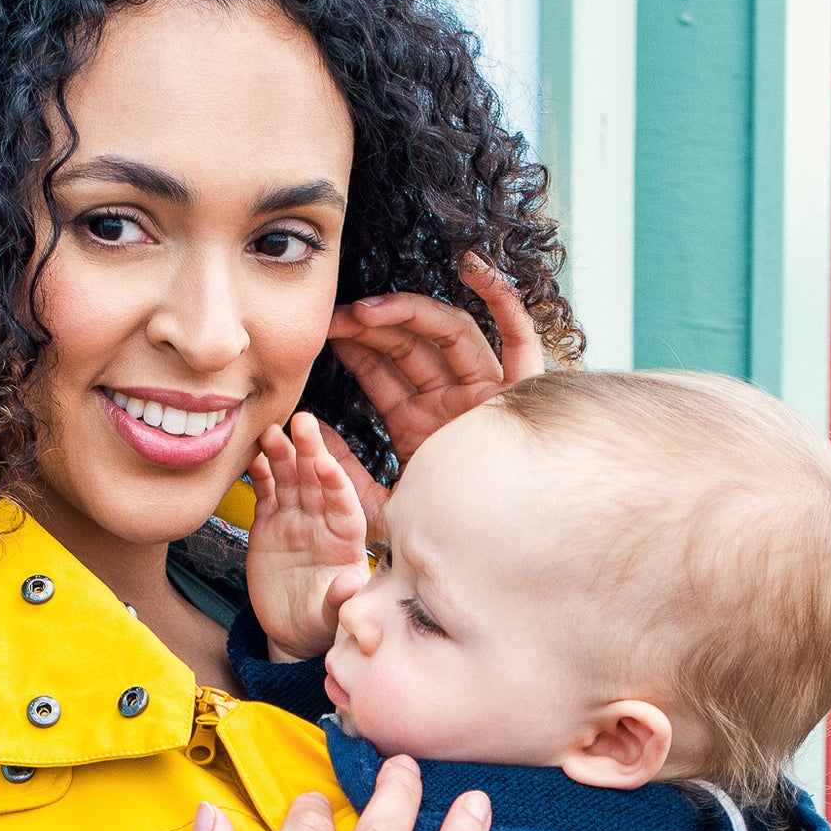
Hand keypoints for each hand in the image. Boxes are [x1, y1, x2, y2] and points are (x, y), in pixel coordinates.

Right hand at [246, 414, 371, 661]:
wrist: (292, 633)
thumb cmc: (320, 624)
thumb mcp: (333, 617)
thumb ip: (341, 599)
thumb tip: (351, 584)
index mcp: (345, 541)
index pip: (343, 504)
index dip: (335, 483)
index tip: (326, 463)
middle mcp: (321, 524)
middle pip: (316, 481)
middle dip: (310, 451)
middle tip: (303, 421)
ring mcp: (295, 521)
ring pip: (290, 479)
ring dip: (282, 454)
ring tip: (271, 432)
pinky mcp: (269, 525)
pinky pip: (265, 492)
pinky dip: (258, 473)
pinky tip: (251, 452)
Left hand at [327, 254, 545, 526]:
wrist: (480, 559)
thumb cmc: (439, 537)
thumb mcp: (377, 507)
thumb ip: (343, 472)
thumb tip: (309, 432)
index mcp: (420, 425)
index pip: (383, 371)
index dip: (356, 347)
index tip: (325, 333)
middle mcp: (452, 403)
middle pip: (412, 345)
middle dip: (374, 326)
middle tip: (339, 319)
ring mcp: (485, 395)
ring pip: (451, 334)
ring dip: (411, 313)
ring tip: (371, 312)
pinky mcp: (519, 396)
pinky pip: (520, 340)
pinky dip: (505, 301)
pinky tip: (475, 270)